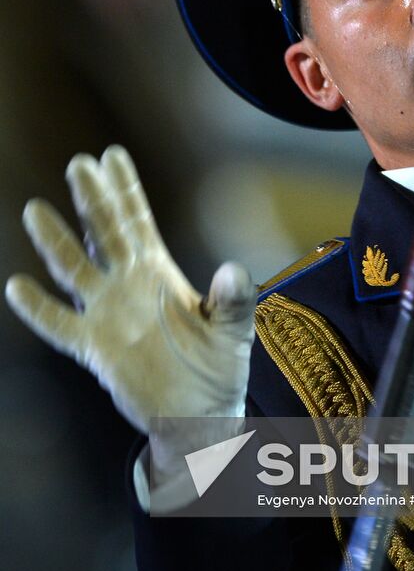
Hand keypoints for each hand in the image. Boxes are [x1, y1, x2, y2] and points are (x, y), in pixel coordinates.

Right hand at [5, 146, 255, 436]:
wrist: (201, 415)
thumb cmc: (218, 366)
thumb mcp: (233, 330)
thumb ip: (233, 300)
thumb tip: (233, 270)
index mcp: (159, 271)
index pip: (137, 219)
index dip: (124, 188)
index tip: (110, 155)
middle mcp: (128, 284)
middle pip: (104, 232)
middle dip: (92, 199)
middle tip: (78, 164)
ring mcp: (108, 313)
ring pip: (76, 269)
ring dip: (57, 242)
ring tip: (35, 211)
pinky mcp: (95, 348)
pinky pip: (61, 325)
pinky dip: (41, 308)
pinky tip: (17, 287)